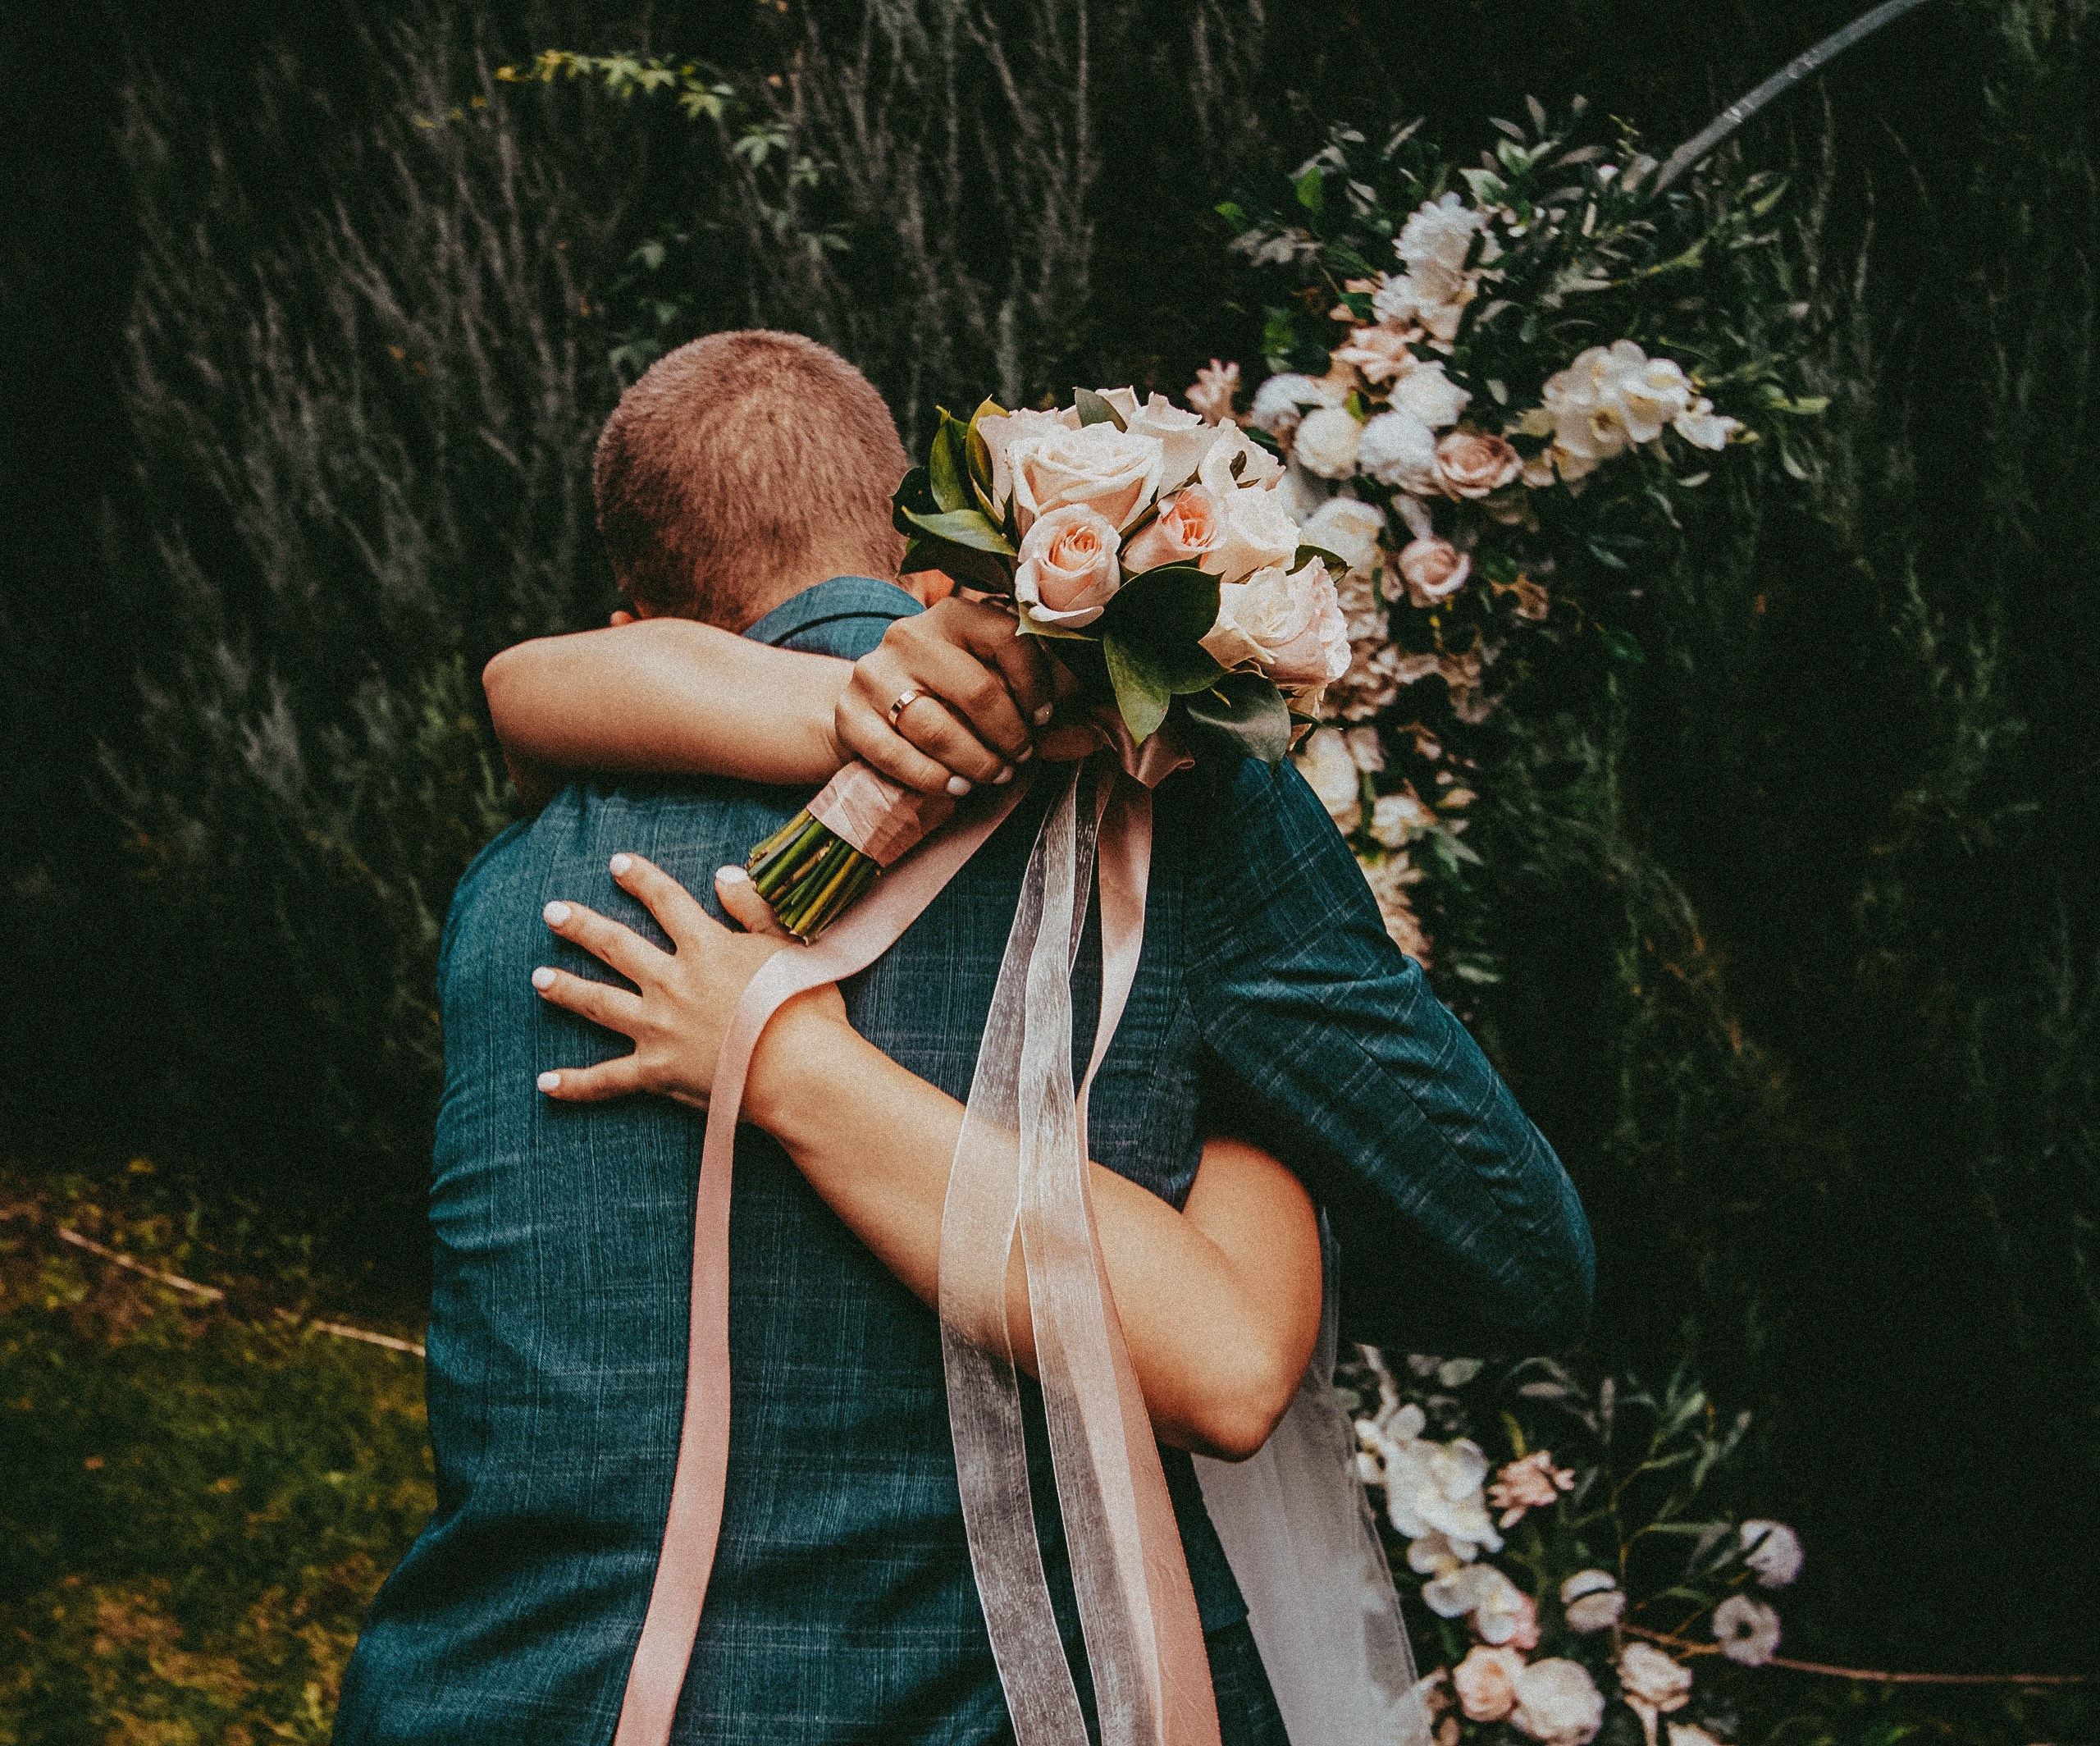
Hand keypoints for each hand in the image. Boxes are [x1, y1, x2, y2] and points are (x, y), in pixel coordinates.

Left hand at [531, 852, 844, 1108]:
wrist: (801, 1070)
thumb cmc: (805, 1006)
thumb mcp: (787, 944)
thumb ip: (753, 906)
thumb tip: (724, 875)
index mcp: (705, 947)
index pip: (665, 900)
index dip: (640, 878)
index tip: (617, 864)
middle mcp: (671, 982)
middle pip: (615, 946)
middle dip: (581, 927)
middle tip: (551, 913)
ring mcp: (658, 1028)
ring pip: (599, 1003)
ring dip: (566, 989)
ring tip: (538, 978)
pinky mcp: (656, 1072)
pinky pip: (607, 1079)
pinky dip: (575, 1084)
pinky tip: (545, 1083)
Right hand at [837, 596, 1056, 795]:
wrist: (870, 710)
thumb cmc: (949, 699)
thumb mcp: (993, 686)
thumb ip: (1042, 707)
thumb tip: (1097, 734)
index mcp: (956, 615)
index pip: (1010, 639)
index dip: (1038, 687)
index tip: (1045, 720)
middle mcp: (911, 635)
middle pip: (977, 691)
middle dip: (1010, 736)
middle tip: (1021, 758)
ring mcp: (874, 673)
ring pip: (938, 728)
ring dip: (978, 762)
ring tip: (994, 775)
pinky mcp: (851, 716)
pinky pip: (898, 756)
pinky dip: (935, 779)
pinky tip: (956, 787)